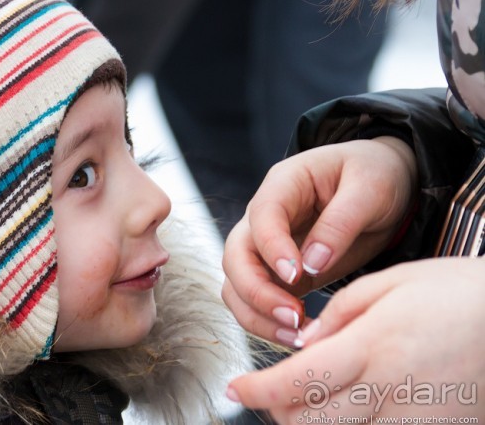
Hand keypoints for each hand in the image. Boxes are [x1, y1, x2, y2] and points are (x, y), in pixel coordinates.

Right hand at [222, 137, 416, 345]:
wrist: (389, 185)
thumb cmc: (376, 174)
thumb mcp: (370, 187)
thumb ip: (340, 223)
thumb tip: (312, 264)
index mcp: (284, 184)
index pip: (261, 217)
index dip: (272, 248)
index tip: (297, 276)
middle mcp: (264, 217)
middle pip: (235, 255)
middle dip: (256, 291)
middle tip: (293, 318)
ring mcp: (267, 247)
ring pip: (237, 284)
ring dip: (257, 314)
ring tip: (297, 337)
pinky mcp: (279, 274)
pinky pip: (257, 301)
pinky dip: (269, 323)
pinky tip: (300, 336)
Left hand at [227, 258, 484, 421]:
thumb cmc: (459, 294)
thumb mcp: (392, 284)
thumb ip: (340, 314)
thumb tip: (304, 342)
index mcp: (375, 347)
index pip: (297, 382)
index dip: (258, 390)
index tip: (236, 387)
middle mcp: (392, 392)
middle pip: (311, 423)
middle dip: (280, 412)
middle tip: (272, 392)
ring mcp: (417, 421)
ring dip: (314, 423)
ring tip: (308, 398)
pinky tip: (352, 407)